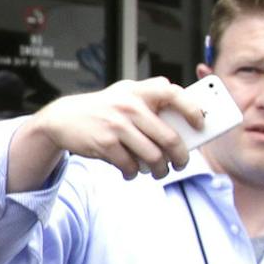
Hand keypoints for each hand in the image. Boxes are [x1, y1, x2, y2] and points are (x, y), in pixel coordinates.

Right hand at [16, 77, 198, 185]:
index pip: (174, 94)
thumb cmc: (103, 109)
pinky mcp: (105, 143)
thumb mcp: (124, 95)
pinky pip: (130, 165)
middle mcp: (129, 106)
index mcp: (138, 91)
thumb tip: (184, 127)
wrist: (62, 118)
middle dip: (180, 157)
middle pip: (169, 138)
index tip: (200, 124)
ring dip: (159, 170)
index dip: (192, 110)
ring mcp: (117, 125)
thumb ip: (150, 103)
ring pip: (152, 156)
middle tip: (181, 164)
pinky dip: (133, 172)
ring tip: (158, 172)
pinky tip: (131, 171)